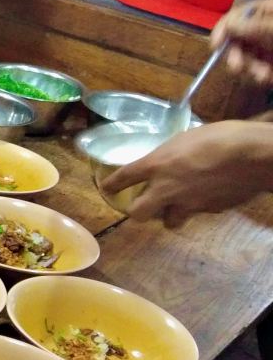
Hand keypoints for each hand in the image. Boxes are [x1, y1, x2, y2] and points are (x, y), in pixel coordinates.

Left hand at [101, 120, 272, 226]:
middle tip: (144, 204)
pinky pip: (197, 214)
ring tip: (177, 205)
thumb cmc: (220, 137)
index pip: (124, 178)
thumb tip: (168, 161)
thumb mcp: (186, 138)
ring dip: (170, 214)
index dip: (112, 184)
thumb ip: (171, 153)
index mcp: (157, 165)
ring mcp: (187, 203)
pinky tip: (207, 196)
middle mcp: (166, 188)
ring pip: (170, 221)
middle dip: (138, 211)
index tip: (106, 188)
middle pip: (138, 213)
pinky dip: (197, 208)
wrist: (252, 156)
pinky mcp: (208, 211)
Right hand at [214, 0, 272, 88]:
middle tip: (236, 68)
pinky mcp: (272, 63)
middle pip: (238, 40)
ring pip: (247, 58)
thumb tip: (229, 25)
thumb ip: (255, 26)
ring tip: (263, 77)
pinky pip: (259, 70)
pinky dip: (260, 77)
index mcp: (265, 11)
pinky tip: (267, 79)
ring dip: (250, 69)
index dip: (222, 30)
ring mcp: (269, 46)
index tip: (215, 46)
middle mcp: (264, 28)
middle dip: (236, 55)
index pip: (236, 16)